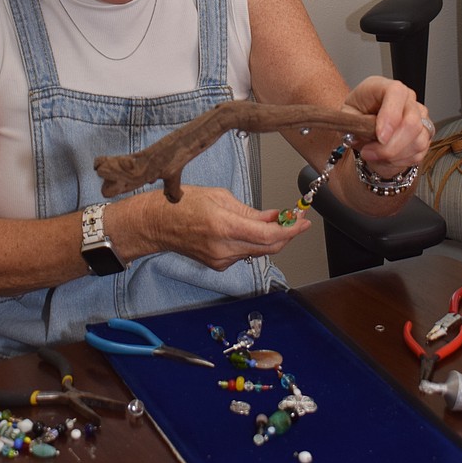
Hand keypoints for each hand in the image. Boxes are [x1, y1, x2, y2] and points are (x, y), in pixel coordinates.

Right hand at [145, 185, 309, 271]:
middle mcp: (224, 248)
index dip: (291, 230)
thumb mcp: (220, 197)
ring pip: (258, 251)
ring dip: (271, 238)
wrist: (157, 224)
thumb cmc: (184, 204)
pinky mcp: (218, 265)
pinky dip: (253, 243)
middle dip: (287, 234)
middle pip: (268, 247)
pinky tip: (251, 231)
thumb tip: (275, 216)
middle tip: (297, 220)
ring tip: (277, 221)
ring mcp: (221, 260)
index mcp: (224, 226)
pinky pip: (244, 254)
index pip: (268, 235)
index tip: (303, 222)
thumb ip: (251, 211)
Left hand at [342, 76, 433, 176]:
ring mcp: (420, 117)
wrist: (363, 124)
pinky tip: (385, 158)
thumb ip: (357, 123)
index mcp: (387, 87)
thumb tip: (366, 136)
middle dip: (390, 146)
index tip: (379, 136)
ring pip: (418, 141)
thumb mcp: (347, 115)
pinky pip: (419, 153)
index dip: (391, 116)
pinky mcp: (424, 135)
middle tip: (369, 152)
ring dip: (393, 156)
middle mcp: (408, 100)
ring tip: (373, 155)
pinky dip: (399, 161)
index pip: (397, 93)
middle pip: (412, 123)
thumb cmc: (357, 114)